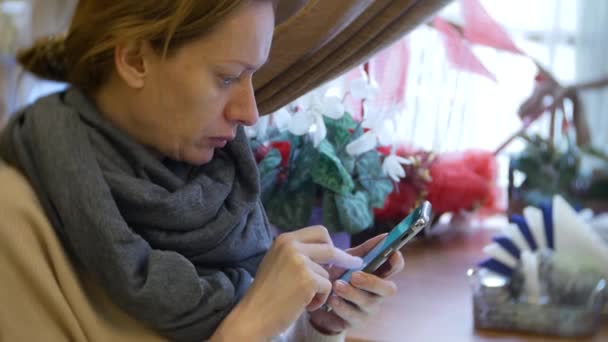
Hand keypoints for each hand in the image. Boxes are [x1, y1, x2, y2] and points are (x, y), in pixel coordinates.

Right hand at [212, 226, 362, 340]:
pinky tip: (305, 306)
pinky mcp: (307, 279)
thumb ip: (298, 254)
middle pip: (329, 245)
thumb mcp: (278, 263)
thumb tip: (328, 252)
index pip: (319, 232)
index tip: (340, 253)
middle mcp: (292, 245)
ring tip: (303, 300)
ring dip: (321, 289)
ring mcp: (299, 261)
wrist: (253, 316)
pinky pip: (328, 287)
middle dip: (344, 257)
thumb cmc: (267, 294)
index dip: (331, 244)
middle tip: (355, 264)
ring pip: (328, 272)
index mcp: (284, 239)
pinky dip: (320, 300)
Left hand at [309, 234, 404, 333]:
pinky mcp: (355, 321)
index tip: (393, 253)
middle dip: (372, 281)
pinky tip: (332, 299)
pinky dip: (341, 306)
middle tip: (354, 275)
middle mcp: (377, 293)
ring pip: (368, 302)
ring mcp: (368, 308)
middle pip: (388, 289)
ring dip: (352, 293)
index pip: (395, 268)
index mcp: (378, 274)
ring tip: (337, 285)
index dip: (397, 261)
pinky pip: (352, 315)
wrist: (318, 299)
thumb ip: (365, 250)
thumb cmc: (338, 276)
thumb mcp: (348, 260)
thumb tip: (385, 235)